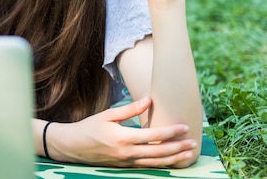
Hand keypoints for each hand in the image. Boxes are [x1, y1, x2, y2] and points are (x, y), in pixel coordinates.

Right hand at [47, 97, 197, 167]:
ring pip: (155, 163)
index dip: (170, 132)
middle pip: (158, 152)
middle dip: (178, 148)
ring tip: (188, 154)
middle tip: (193, 143)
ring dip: (173, 159)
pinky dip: (161, 164)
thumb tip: (149, 100)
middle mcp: (127, 153)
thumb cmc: (89, 127)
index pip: (153, 135)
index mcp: (123, 138)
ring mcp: (126, 162)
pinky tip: (170, 160)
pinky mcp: (124, 167)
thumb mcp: (108, 115)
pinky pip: (147, 166)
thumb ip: (130, 109)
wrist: (73, 146)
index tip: (184, 127)